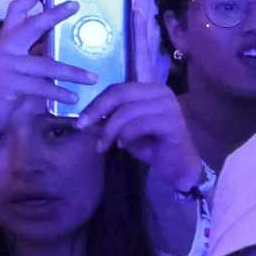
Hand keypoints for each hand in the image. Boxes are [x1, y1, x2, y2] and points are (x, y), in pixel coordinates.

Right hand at [0, 0, 94, 136]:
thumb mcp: (11, 68)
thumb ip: (28, 55)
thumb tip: (53, 46)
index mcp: (2, 42)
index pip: (15, 12)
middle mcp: (1, 48)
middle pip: (31, 25)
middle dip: (54, 14)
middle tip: (75, 5)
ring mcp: (4, 65)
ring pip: (45, 65)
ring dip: (72, 72)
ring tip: (92, 78)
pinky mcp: (8, 84)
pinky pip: (41, 87)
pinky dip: (60, 93)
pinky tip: (73, 98)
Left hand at [75, 82, 202, 192]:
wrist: (175, 167)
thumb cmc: (149, 144)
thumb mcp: (122, 128)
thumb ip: (107, 118)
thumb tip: (80, 117)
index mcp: (149, 88)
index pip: (117, 89)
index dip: (96, 103)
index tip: (79, 120)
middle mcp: (161, 92)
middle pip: (120, 94)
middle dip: (97, 111)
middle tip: (82, 127)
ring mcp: (169, 106)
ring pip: (127, 111)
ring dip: (110, 130)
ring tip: (105, 144)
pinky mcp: (173, 123)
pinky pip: (139, 124)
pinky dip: (126, 136)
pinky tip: (123, 146)